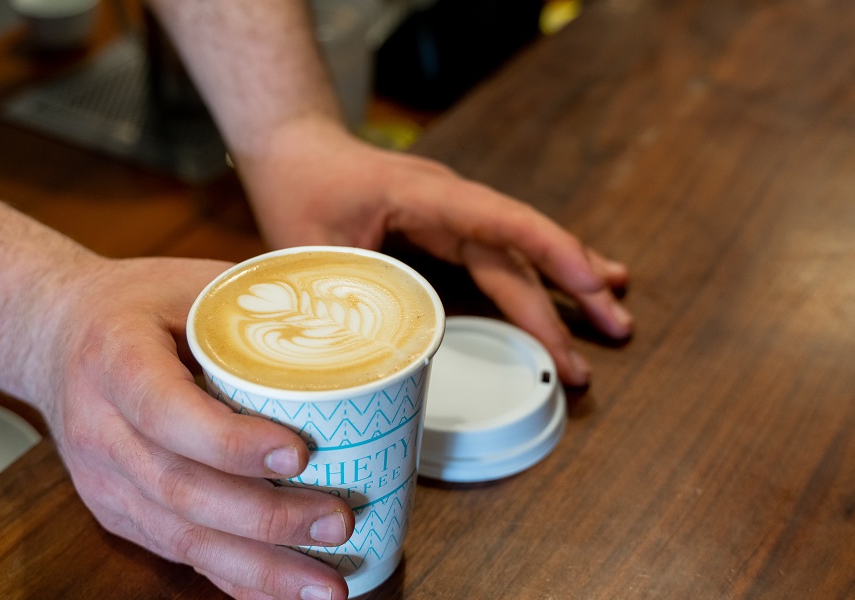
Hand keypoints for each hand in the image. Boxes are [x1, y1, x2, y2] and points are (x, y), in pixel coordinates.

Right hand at [45, 255, 352, 599]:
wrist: (55, 336)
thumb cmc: (133, 307)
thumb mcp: (187, 281)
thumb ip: (254, 305)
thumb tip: (347, 324)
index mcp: (116, 360)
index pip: (167, 412)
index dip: (231, 442)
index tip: (299, 452)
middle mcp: (102, 429)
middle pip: (181, 489)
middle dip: (266, 517)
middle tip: (337, 521)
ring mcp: (106, 480)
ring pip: (181, 537)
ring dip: (260, 566)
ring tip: (326, 585)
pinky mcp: (119, 511)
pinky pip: (178, 553)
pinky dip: (235, 579)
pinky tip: (282, 593)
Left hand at [240, 118, 632, 386]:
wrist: (295, 148)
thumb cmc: (299, 187)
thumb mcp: (310, 246)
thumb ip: (346, 297)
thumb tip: (377, 361)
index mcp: (423, 197)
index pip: (498, 222)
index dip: (547, 252)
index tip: (589, 284)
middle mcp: (450, 201)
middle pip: (520, 248)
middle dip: (570, 291)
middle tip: (614, 332)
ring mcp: (454, 212)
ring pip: (520, 249)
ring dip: (569, 280)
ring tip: (616, 311)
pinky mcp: (449, 225)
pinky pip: (503, 250)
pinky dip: (540, 272)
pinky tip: (572, 285)